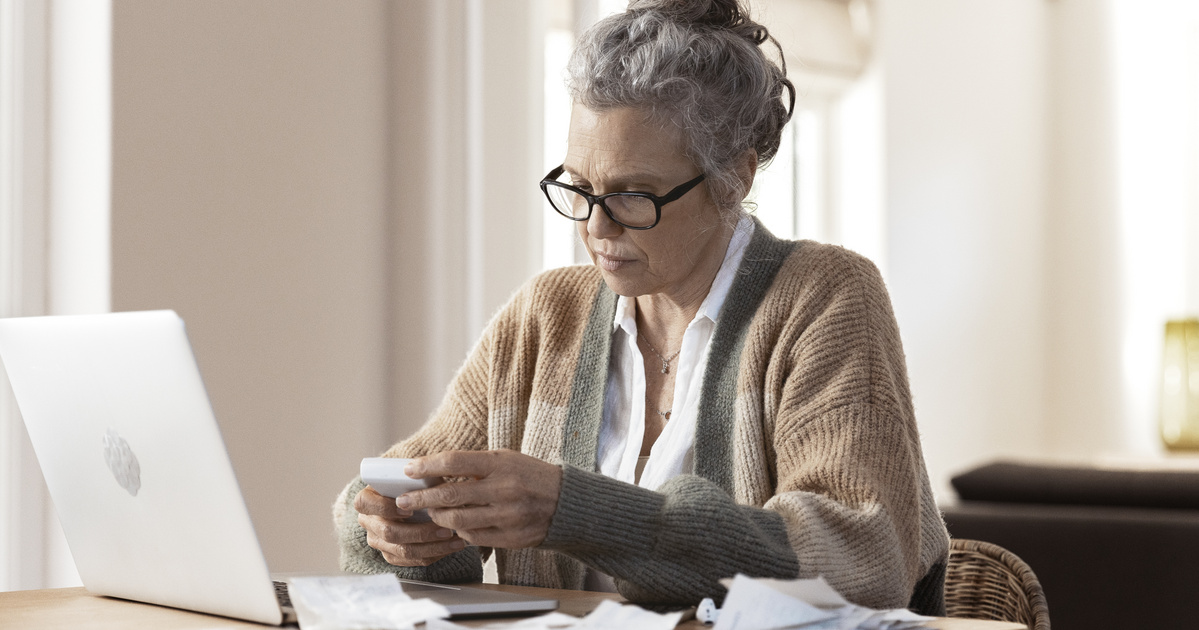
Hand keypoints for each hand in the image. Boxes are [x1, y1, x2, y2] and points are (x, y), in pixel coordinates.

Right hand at [355, 485, 466, 565]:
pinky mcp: (391, 555)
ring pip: (402, 551)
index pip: (364, 503)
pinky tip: (449, 547)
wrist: (410, 498)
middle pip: (388, 532)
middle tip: (445, 529)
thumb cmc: (412, 484)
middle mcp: (369, 522)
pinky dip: (432, 555)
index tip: (409, 509)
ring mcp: (379, 541)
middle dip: (420, 532)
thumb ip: (419, 480)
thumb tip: (436, 484)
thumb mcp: (414, 478)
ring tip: (454, 540)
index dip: (385, 507)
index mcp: (367, 499)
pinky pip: (410, 561)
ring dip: (432, 547)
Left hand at [398, 450, 561, 548]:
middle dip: (420, 498)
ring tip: (429, 513)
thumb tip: (434, 473)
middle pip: (450, 494)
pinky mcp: (510, 537)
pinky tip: (454, 526)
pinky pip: (473, 537)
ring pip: (458, 520)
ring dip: (437, 517)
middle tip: (402, 501)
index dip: (427, 466)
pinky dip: (459, 532)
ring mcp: (507, 515)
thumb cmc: (529, 475)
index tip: (408, 470)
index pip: (455, 461)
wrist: (565, 502)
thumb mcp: (506, 460)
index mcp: (501, 463)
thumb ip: (474, 466)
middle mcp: (503, 488)